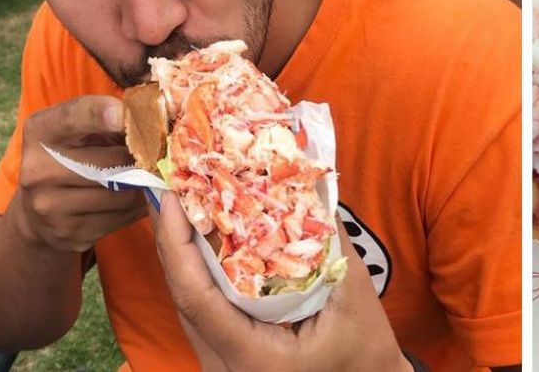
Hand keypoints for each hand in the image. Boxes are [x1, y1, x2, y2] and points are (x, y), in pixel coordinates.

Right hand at [4, 95, 145, 251]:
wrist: (37, 211)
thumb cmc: (73, 156)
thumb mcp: (81, 129)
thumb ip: (111, 118)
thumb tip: (160, 115)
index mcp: (40, 131)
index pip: (72, 117)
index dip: (99, 114)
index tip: (123, 114)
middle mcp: (37, 169)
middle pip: (111, 162)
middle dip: (142, 157)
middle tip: (159, 153)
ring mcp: (49, 206)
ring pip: (122, 193)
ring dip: (145, 184)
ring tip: (151, 175)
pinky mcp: (68, 233)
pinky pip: (122, 217)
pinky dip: (139, 206)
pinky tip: (138, 198)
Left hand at [153, 192, 409, 371]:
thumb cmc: (365, 350)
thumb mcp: (352, 294)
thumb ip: (329, 240)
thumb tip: (307, 185)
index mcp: (252, 356)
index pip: (197, 297)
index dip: (178, 245)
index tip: (173, 201)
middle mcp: (225, 365)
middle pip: (184, 297)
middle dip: (175, 240)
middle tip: (176, 187)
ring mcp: (222, 364)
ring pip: (189, 302)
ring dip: (184, 253)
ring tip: (185, 204)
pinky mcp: (226, 356)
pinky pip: (203, 309)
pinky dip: (200, 272)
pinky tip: (203, 240)